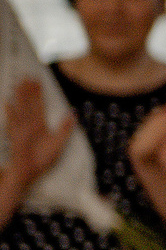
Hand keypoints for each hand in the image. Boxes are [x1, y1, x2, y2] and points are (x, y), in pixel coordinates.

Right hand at [4, 78, 75, 192]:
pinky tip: (8, 103)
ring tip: (19, 83)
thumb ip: (65, 129)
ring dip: (20, 97)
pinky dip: (11, 113)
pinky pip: (13, 123)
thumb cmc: (41, 160)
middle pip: (29, 104)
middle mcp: (30, 125)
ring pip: (21, 109)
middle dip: (29, 91)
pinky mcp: (16, 136)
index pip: (39, 106)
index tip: (38, 81)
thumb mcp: (59, 144)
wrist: (30, 173)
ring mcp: (22, 129)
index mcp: (40, 126)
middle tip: (28, 76)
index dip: (38, 94)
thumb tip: (73, 114)